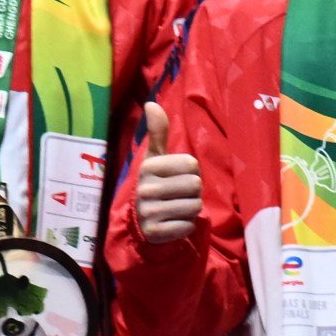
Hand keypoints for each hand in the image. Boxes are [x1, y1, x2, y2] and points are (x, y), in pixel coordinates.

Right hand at [128, 99, 203, 243]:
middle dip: (193, 191)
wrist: (140, 221)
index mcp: (148, 167)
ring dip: (190, 208)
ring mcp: (149, 211)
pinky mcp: (156, 232)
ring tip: (175, 207)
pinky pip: (188, 226)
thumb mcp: (155, 158)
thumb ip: (157, 132)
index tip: (176, 176)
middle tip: (177, 194)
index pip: (192, 164)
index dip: (190, 171)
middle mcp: (146, 188)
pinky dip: (185, 225)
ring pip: (195, 206)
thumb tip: (151, 104)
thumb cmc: (155, 183)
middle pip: (196, 185)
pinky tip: (172, 222)